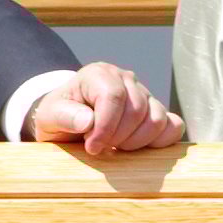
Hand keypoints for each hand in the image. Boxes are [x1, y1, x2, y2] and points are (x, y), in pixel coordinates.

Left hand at [24, 62, 183, 153]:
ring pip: (157, 119)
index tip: (92, 147)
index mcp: (99, 74)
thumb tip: (88, 121)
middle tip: (100, 148)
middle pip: (136, 110)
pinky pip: (173, 125)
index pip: (113, 96)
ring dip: (137, 142)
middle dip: (118, 137)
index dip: (105, 127)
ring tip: (116, 148)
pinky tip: (139, 149)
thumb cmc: (59, 116)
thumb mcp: (49, 116)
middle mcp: (125, 79)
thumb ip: (64, 116)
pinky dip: (160, 141)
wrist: (67, 119)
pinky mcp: (156, 111)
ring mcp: (144, 94)